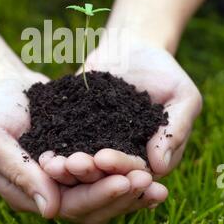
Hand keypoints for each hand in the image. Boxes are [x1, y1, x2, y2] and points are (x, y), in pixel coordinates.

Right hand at [0, 67, 164, 223]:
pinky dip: (125, 169)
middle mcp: (53, 191)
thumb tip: (51, 211)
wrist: (6, 87)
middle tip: (149, 182)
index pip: (70, 206)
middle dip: (121, 194)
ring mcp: (68, 176)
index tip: (125, 182)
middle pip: (93, 204)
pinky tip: (147, 161)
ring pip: (103, 190)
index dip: (98, 196)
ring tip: (156, 178)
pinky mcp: (80, 155)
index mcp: (31, 195)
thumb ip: (19, 174)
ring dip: (129, 187)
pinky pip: (106, 168)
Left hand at [41, 34, 201, 218]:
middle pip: (105, 175)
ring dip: (67, 169)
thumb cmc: (165, 71)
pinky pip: (65, 145)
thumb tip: (160, 165)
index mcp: (150, 157)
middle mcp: (122, 157)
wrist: (132, 48)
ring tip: (51, 164)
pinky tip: (41, 152)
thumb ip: (176, 129)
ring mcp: (98, 146)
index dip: (120, 166)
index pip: (136, 171)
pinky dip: (54, 150)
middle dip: (89, 172)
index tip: (103, 158)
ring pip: (83, 166)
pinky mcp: (77, 132)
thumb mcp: (182, 96)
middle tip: (72, 164)